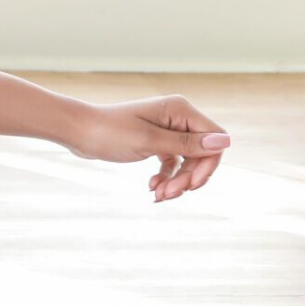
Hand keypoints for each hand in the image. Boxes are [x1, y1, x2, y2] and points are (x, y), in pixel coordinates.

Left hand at [63, 95, 233, 201]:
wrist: (78, 132)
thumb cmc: (110, 132)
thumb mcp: (150, 141)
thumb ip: (187, 144)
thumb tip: (226, 141)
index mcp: (180, 110)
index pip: (213, 139)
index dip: (208, 165)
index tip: (191, 185)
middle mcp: (178, 118)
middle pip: (201, 154)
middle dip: (188, 177)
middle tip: (168, 195)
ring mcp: (167, 130)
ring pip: (186, 162)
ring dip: (176, 181)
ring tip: (158, 195)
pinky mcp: (156, 142)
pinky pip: (172, 164)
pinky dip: (165, 178)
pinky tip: (152, 189)